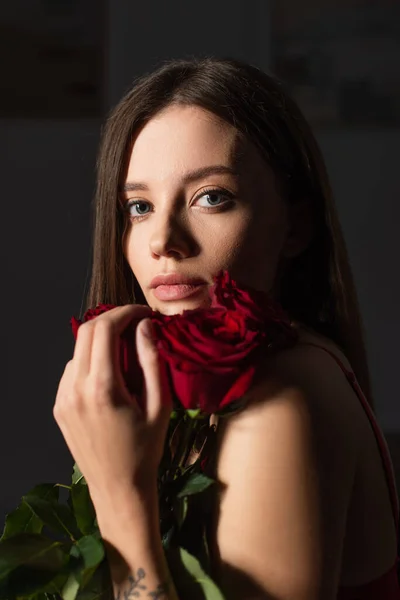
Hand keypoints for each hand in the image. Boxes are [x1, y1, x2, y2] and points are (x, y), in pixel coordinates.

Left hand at [53, 305, 171, 504]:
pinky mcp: (59, 407)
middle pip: (87, 331)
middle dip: (112, 319)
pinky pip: (72, 370)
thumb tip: (145, 326)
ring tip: (126, 353)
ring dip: (101, 341)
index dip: (125, 312)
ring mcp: (63, 399)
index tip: (143, 313)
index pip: (105, 328)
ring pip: (78, 350)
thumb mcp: (159, 405)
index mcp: (102, 388)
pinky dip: (90, 362)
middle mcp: (75, 389)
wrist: (118, 489)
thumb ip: (152, 361)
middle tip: (135, 324)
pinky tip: (109, 377)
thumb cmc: (146, 449)